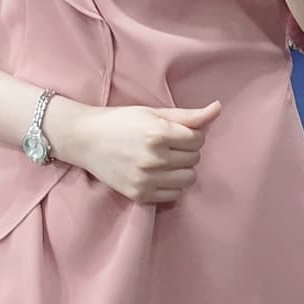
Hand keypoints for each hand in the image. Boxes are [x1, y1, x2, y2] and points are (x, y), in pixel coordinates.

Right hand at [49, 99, 221, 204]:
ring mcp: (146, 179)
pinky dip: (172, 185)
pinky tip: (160, 174)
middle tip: (169, 145)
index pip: (198, 139)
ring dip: (183, 169)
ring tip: (166, 160)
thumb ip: (188, 115)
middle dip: (187, 150)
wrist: (86, 139)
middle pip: (194, 158)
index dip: (191, 134)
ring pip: (188, 179)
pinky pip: (174, 195)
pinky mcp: (139, 194)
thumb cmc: (120, 121)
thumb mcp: (153, 112)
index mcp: (157, 133)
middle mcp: (153, 158)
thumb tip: (217, 108)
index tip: (177, 132)